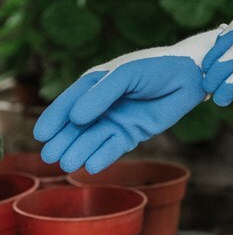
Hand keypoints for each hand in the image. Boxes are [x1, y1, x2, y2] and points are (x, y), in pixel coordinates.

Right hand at [34, 28, 222, 173]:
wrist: (189, 77)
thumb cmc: (156, 68)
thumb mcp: (126, 75)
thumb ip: (102, 94)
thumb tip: (77, 117)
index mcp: (97, 83)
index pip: (70, 101)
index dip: (56, 118)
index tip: (42, 135)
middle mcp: (104, 103)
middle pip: (79, 125)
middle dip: (64, 140)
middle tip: (50, 157)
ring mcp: (118, 118)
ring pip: (94, 138)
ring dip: (80, 150)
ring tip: (68, 164)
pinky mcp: (134, 132)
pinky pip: (115, 146)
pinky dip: (103, 155)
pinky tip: (91, 165)